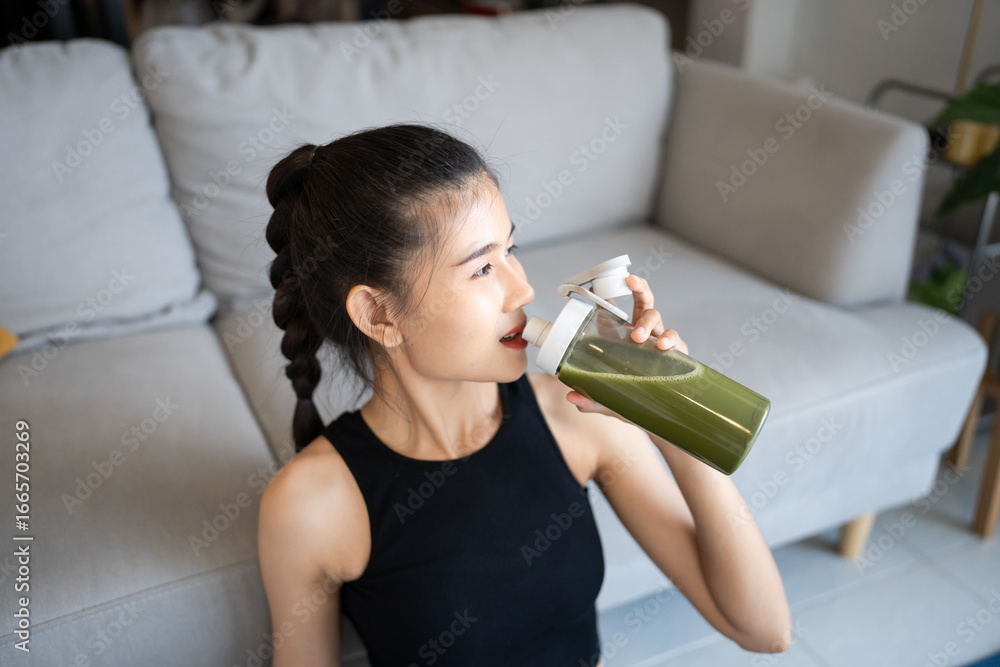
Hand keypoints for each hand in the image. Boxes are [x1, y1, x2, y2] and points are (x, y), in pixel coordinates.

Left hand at [566, 273, 688, 415]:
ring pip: (655, 316)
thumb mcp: (608, 399)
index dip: (609, 293)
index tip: (598, 285)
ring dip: (646, 322)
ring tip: (638, 337)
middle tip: (630, 282)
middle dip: (638, 287)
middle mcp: (643, 333)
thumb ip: (591, 397)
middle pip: (642, 300)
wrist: (659, 415)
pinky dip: (670, 339)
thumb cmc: (631, 398)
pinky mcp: (677, 354)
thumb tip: (572, 397)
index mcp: (623, 336)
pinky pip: (676, 339)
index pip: (616, 308)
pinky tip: (664, 346)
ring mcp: (659, 341)